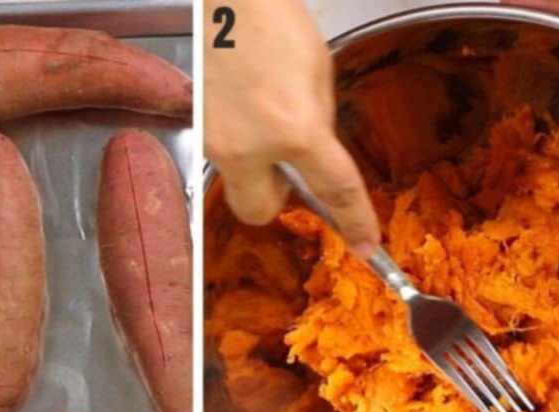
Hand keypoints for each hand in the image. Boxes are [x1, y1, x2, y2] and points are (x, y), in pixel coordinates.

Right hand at [204, 0, 380, 256]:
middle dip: (275, 197)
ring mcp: (214, 139)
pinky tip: (242, 105)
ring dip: (254, 165)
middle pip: (260, 211)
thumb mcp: (318, 74)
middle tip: (286, 166)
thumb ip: (319, 125)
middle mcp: (249, 144)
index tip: (364, 242)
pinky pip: (221, 153)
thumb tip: (317, 156)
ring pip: (237, 183)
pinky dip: (235, 139)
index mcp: (294, 127)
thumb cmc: (272, 22)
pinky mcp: (194, 127)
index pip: (334, 189)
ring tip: (260, 118)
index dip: (354, 220)